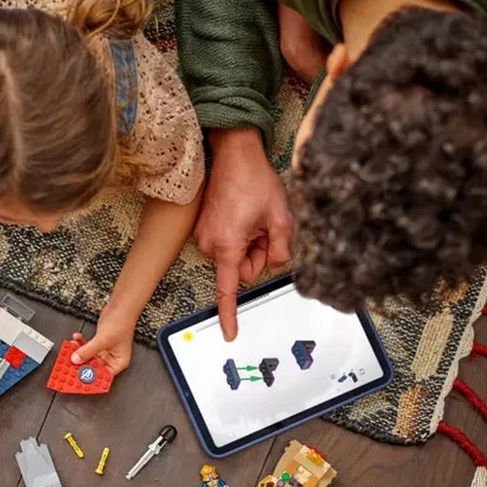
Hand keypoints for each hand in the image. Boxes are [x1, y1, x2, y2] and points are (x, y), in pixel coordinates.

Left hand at [68, 310, 135, 375]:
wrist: (121, 306)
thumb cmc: (122, 322)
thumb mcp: (102, 340)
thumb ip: (88, 350)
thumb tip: (76, 359)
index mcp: (118, 363)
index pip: (102, 377)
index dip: (88, 380)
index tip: (75, 381)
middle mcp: (111, 359)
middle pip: (93, 368)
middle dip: (80, 365)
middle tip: (68, 365)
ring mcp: (104, 351)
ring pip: (87, 358)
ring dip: (78, 353)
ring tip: (69, 351)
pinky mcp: (98, 344)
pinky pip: (86, 348)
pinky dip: (80, 344)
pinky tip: (76, 340)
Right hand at [197, 129, 292, 340]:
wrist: (234, 153)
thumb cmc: (254, 180)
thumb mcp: (280, 217)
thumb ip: (282, 248)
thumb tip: (277, 264)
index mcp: (227, 246)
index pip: (228, 290)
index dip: (230, 314)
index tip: (230, 333)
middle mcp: (210, 244)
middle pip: (241, 269)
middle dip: (257, 254)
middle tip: (264, 228)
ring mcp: (204, 235)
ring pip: (236, 255)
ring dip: (249, 241)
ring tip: (252, 215)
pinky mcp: (205, 227)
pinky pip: (227, 242)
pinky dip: (239, 233)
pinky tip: (243, 211)